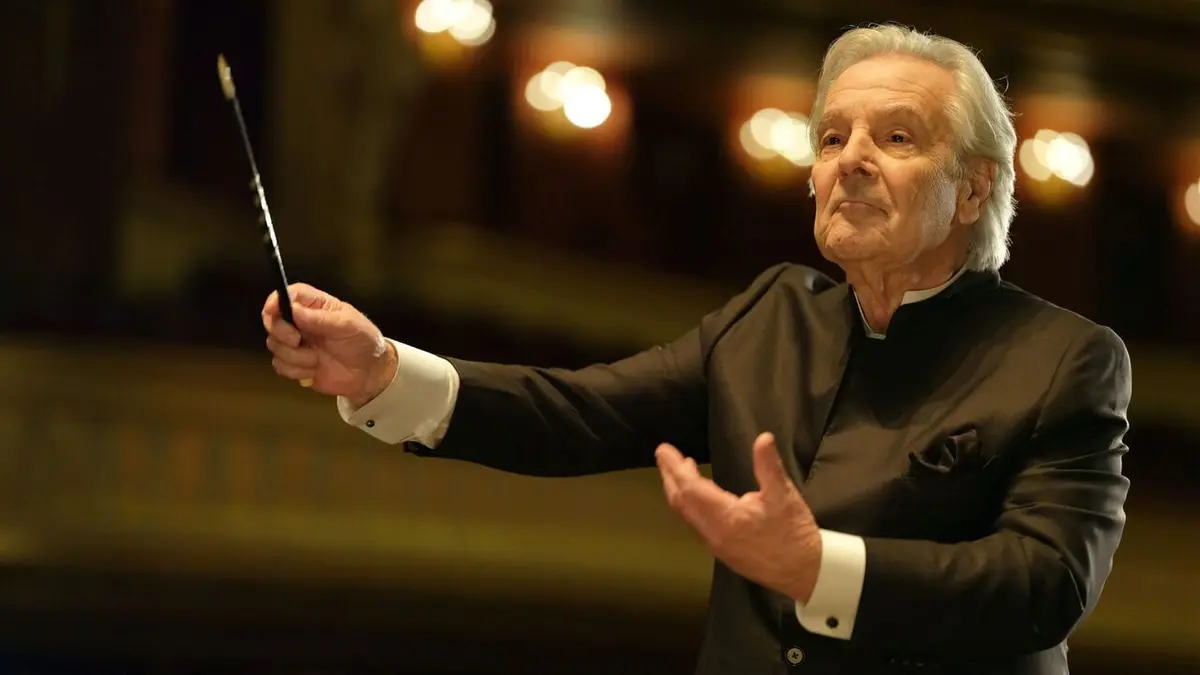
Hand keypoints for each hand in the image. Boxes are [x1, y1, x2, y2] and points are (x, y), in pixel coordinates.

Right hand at [262, 283, 397, 405]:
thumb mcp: (348, 325)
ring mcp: (296, 343)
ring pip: (274, 345)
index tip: (273, 312)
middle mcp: (301, 322)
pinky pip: (280, 366)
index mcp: (315, 306)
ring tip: (316, 360)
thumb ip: (321, 318)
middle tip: (298, 341)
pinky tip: (314, 371)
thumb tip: (294, 309)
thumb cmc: (363, 341)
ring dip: (294, 356)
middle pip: (273, 320)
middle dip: (282, 333)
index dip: (275, 301)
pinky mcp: (295, 363)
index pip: (288, 295)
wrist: (369, 374)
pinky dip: (296, 371)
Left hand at [656, 432, 821, 602]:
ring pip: (686, 515)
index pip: (689, 488)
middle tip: (664, 457)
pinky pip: (696, 524)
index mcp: (726, 518)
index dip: (674, 467)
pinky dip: (690, 505)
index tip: (663, 451)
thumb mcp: (784, 495)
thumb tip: (763, 438)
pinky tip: (699, 496)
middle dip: (670, 477)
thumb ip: (769, 466)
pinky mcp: (722, 551)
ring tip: (680, 471)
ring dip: (679, 491)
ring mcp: (716, 545)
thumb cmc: (795, 534)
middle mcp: (714, 533)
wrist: (805, 572)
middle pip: (680, 502)